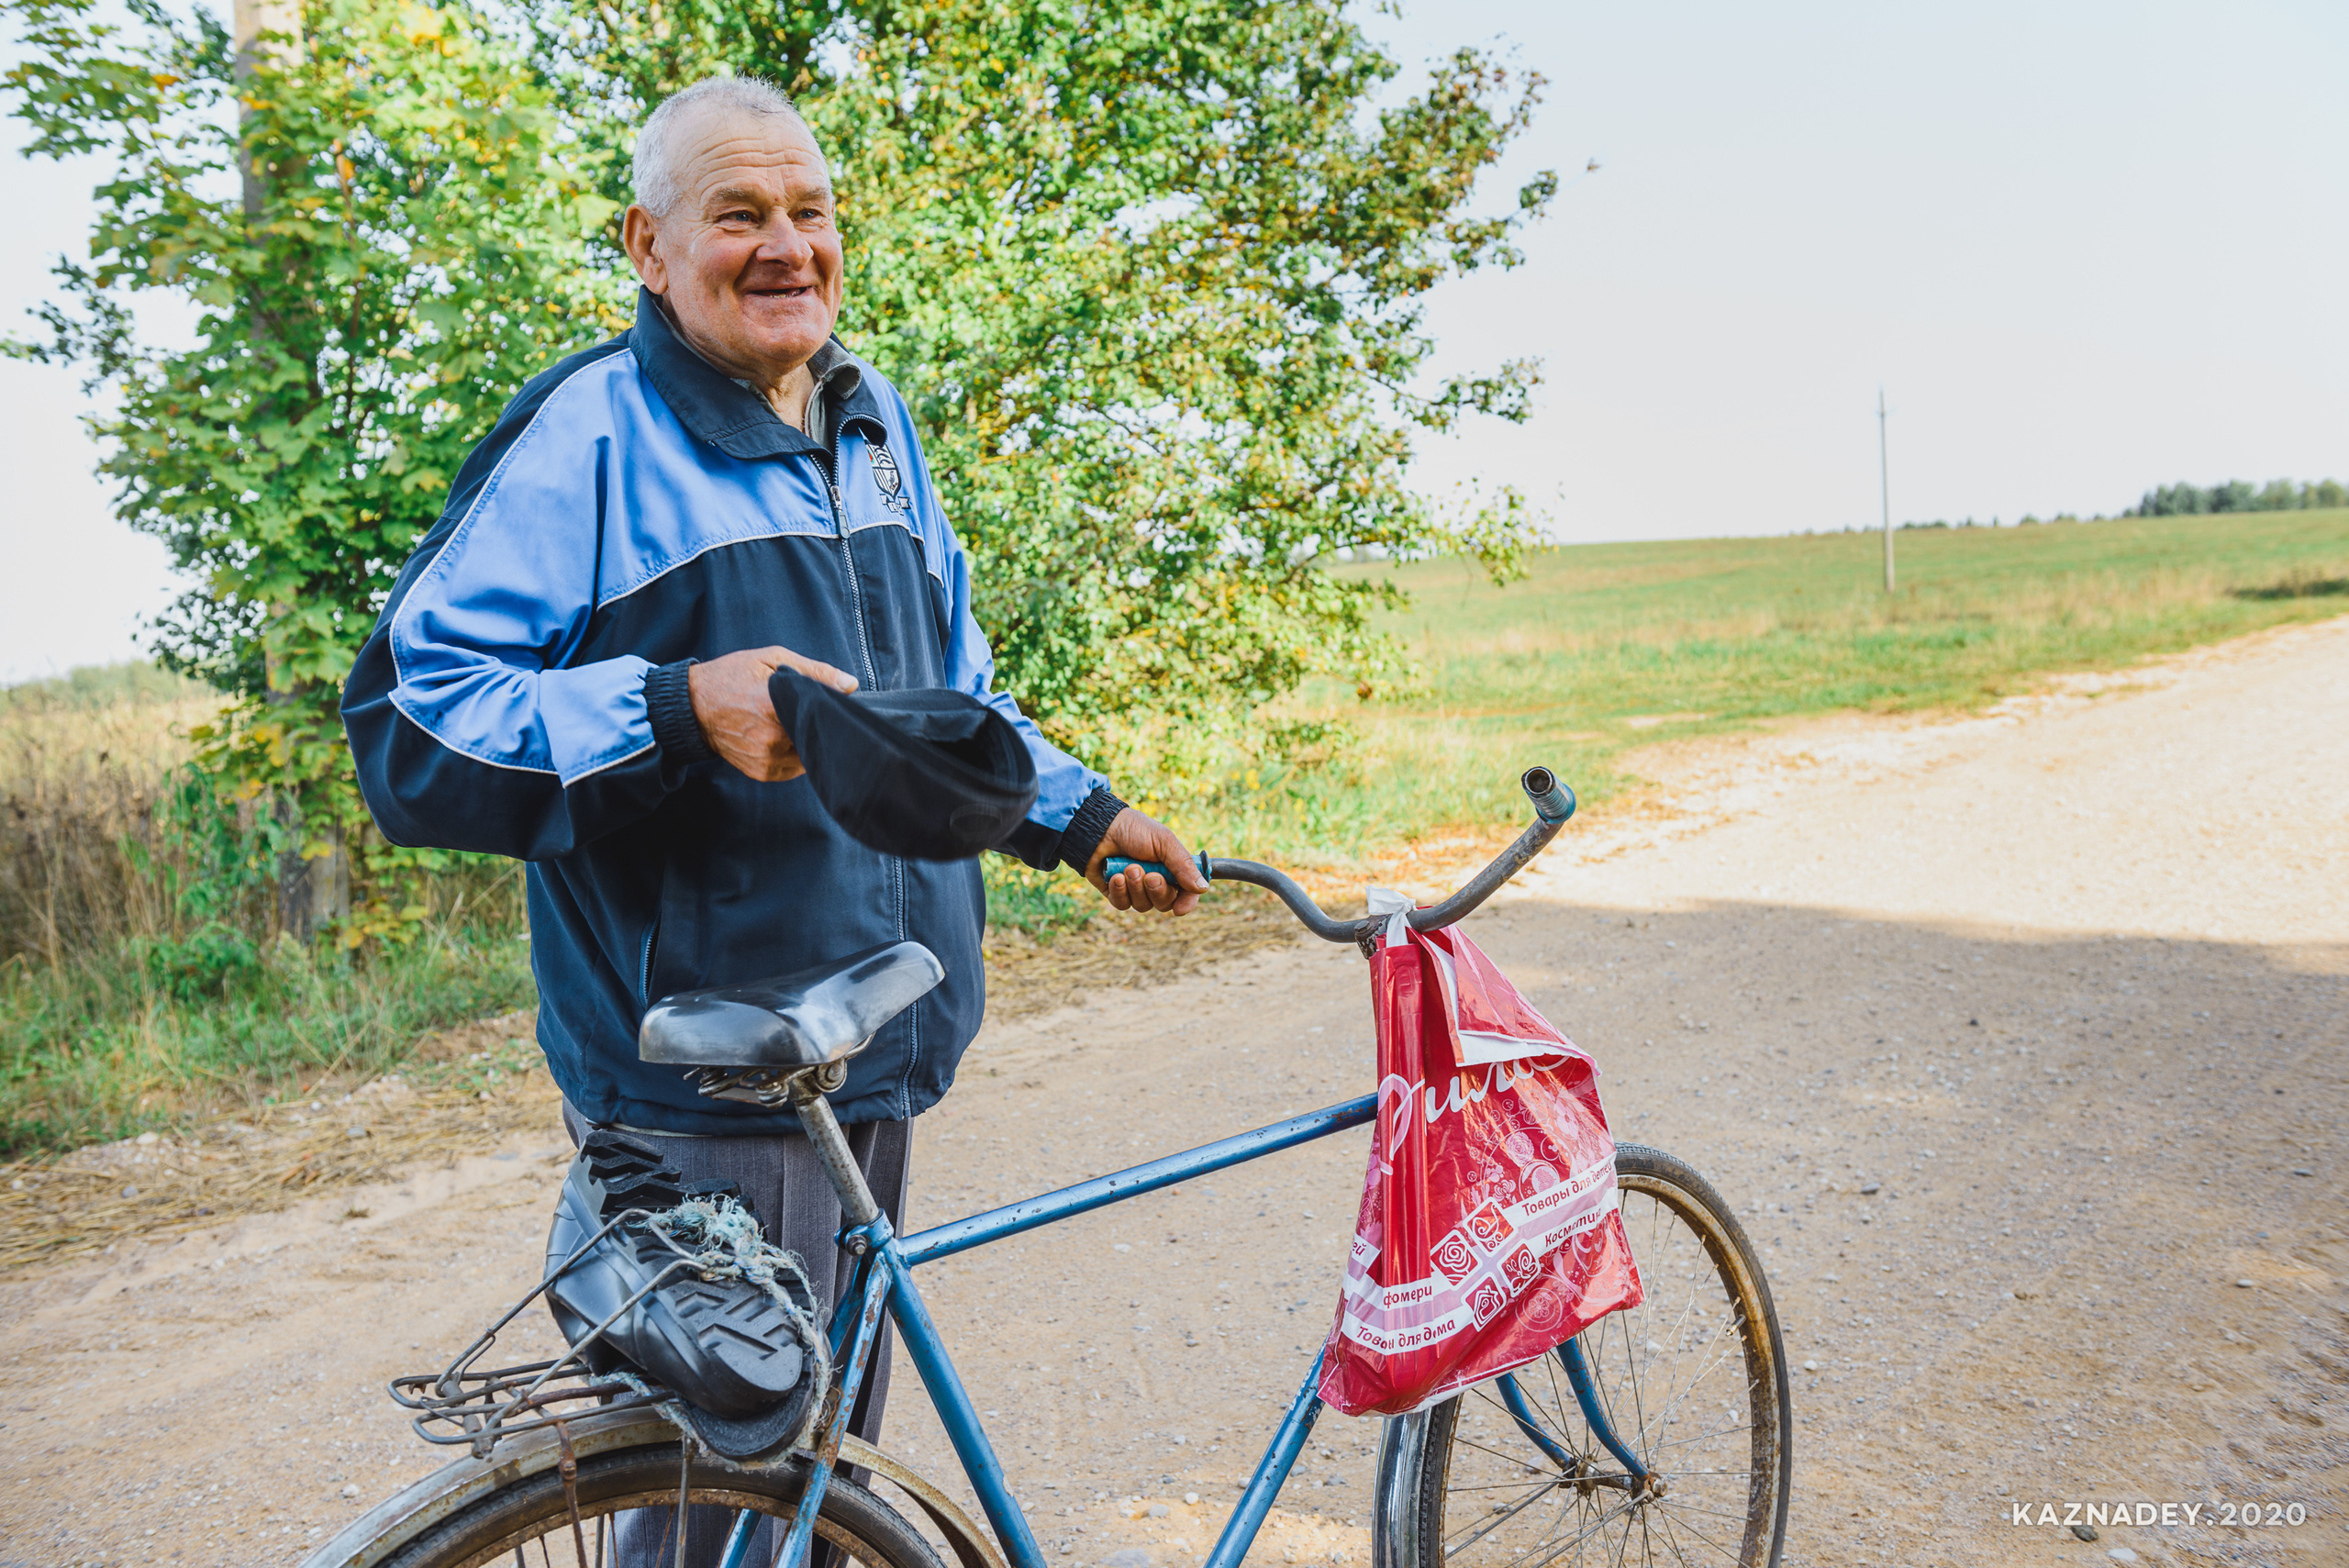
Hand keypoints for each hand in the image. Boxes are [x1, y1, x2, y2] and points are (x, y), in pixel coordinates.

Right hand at [688, 646, 857, 781]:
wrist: (693, 708)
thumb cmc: (731, 677)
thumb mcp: (771, 659)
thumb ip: (814, 671)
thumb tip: (850, 684)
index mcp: (775, 706)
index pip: (823, 716)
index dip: (833, 710)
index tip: (835, 704)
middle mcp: (772, 738)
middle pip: (818, 737)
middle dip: (820, 726)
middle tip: (814, 712)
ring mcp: (767, 758)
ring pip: (808, 755)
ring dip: (808, 742)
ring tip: (793, 723)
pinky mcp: (762, 772)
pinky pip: (794, 768)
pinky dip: (795, 755)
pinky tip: (784, 738)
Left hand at [1084, 806, 1206, 915]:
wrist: (1099, 827)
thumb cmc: (1133, 829)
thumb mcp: (1164, 842)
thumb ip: (1183, 865)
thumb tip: (1203, 888)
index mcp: (1171, 868)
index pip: (1186, 892)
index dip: (1186, 902)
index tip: (1180, 908)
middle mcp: (1154, 880)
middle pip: (1164, 903)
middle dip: (1157, 890)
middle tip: (1149, 875)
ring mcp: (1134, 888)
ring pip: (1143, 905)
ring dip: (1136, 888)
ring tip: (1128, 868)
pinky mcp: (1115, 893)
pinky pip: (1122, 905)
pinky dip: (1120, 891)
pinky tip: (1114, 877)